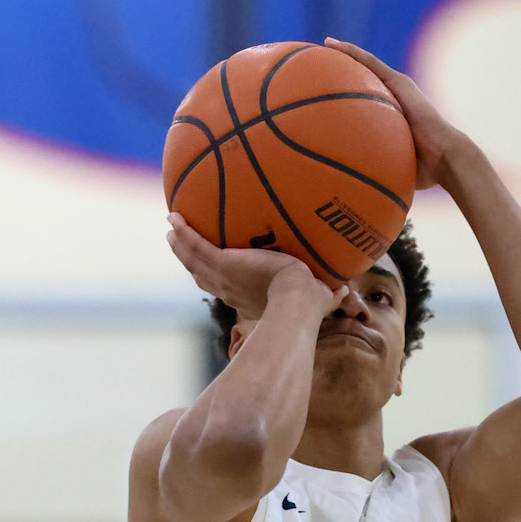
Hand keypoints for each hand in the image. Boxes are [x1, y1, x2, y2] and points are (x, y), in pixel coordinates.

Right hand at [166, 213, 345, 321]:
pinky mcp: (222, 263)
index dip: (218, 279)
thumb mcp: (321, 296)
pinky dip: (184, 232)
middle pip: (202, 275)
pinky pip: (196, 245)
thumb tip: (349, 293)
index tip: (216, 269)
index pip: (227, 287)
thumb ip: (332, 293)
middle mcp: (230, 288)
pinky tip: (173, 217)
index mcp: (247, 297)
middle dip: (191, 261)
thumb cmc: (311, 304)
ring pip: (193, 260)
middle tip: (180, 245)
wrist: (297, 302)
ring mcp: (223, 276)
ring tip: (171, 229)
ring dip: (180, 245)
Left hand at [325, 38, 462, 190]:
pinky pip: (369, 63)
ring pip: (366, 65)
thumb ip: (378, 170)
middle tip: (321, 64)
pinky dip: (351, 53)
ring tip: (324, 45)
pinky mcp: (399, 82)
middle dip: (345, 69)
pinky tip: (332, 45)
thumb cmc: (425, 170)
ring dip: (345, 53)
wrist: (446, 157)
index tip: (329, 92)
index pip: (368, 101)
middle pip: (366, 78)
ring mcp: (398, 87)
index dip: (350, 94)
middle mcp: (395, 97)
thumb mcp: (394, 167)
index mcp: (393, 116)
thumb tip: (357, 191)